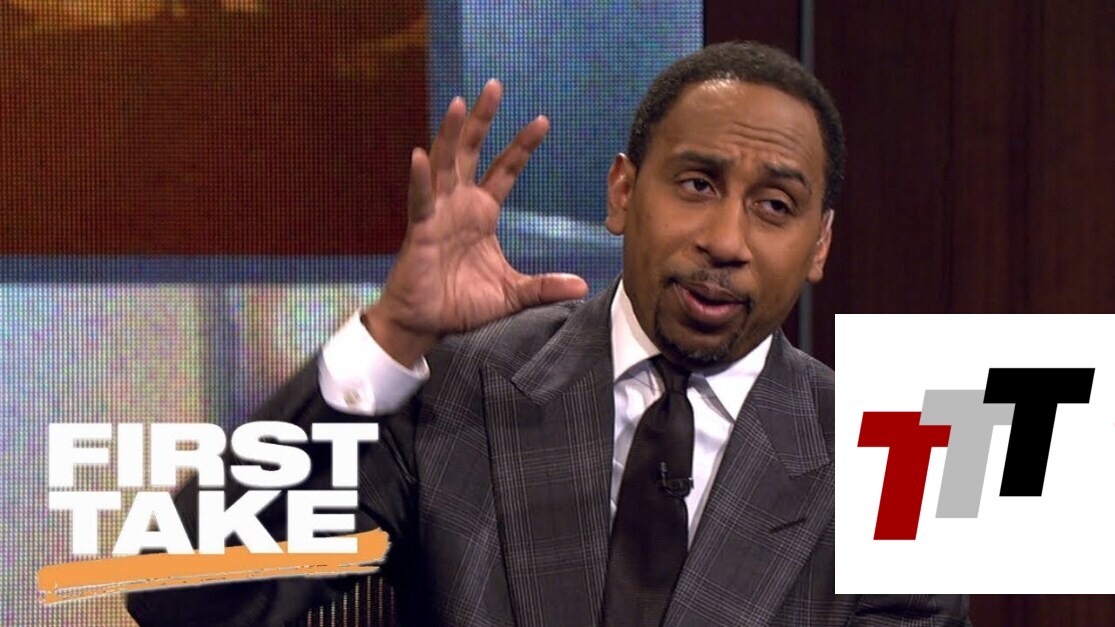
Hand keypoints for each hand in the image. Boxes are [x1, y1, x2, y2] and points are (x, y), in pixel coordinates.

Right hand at [365, 80, 588, 364]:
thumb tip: (582, 287)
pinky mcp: (419, 230)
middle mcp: (459, 205)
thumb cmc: (462, 305)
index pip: (504, 170)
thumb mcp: (513, 294)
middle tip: (495, 86)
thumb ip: (544, 286)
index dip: (521, 146)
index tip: (543, 121)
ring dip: (450, 133)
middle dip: (483, 119)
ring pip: (444, 164)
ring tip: (459, 103)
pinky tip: (420, 155)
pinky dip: (420, 179)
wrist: (426, 325)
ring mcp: (437, 214)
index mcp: (482, 213)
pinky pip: (420, 200)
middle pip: (471, 151)